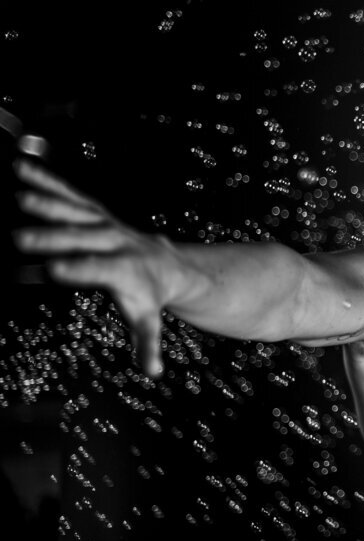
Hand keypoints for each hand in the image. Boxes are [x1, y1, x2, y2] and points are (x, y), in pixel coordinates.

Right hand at [11, 158, 185, 377]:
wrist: (166, 264)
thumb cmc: (149, 296)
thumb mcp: (148, 321)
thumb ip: (148, 346)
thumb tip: (154, 373)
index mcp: (123, 270)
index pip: (99, 269)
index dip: (79, 269)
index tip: (54, 270)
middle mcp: (114, 242)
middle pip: (81, 238)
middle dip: (53, 238)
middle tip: (19, 238)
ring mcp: (103, 223)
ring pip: (75, 211)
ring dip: (48, 202)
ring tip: (20, 196)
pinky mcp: (93, 211)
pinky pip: (69, 193)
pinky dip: (47, 180)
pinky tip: (20, 167)